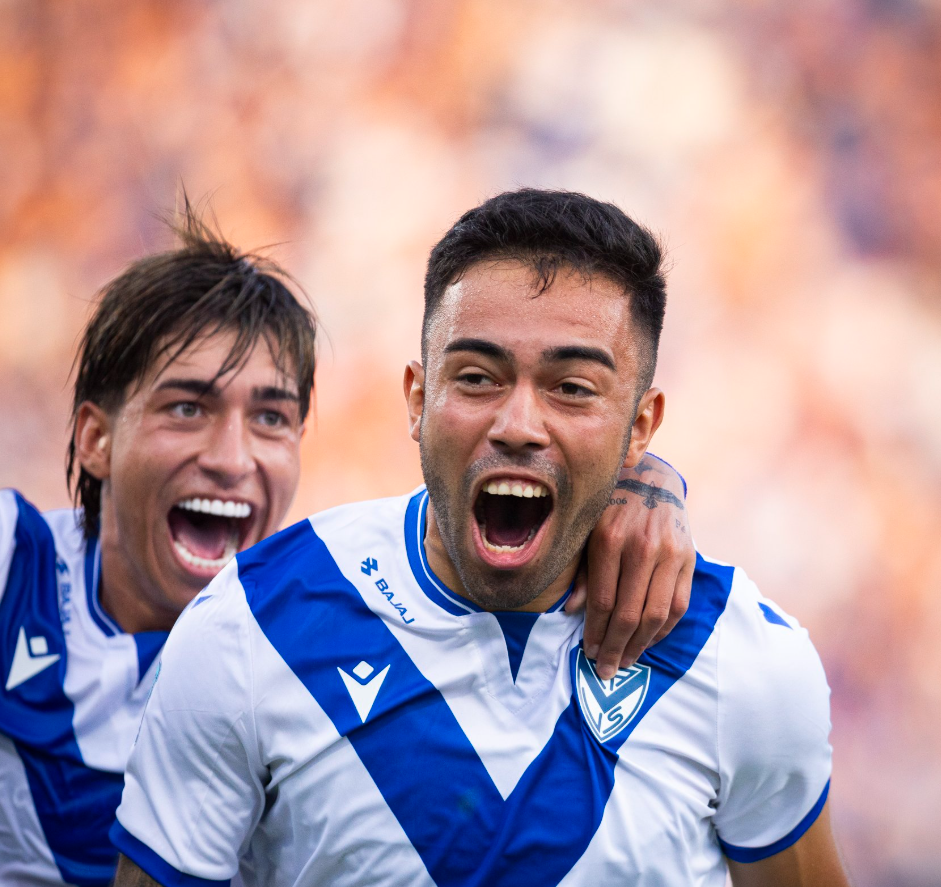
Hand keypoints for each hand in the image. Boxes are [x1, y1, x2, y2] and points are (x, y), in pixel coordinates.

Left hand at [566, 453, 694, 678]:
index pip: (603, 601)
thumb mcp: (585, 530)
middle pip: (629, 613)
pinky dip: (664, 630)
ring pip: (657, 615)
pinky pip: (679, 605)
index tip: (589, 653)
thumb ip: (581, 571)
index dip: (595, 633)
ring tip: (626, 661)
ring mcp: (670, 553)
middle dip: (616, 648)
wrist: (652, 478)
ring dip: (640, 645)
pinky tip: (648, 641)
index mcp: (610, 538)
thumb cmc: (608, 507)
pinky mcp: (689, 558)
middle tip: (606, 670)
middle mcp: (642, 546)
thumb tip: (572, 612)